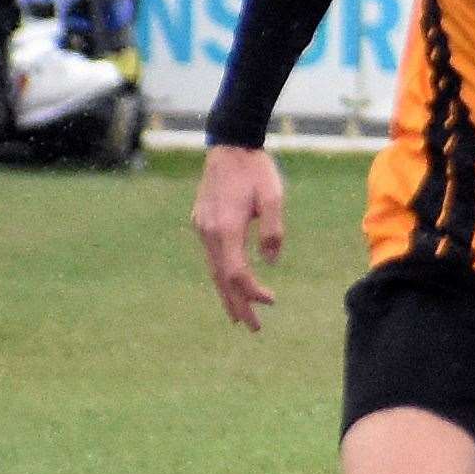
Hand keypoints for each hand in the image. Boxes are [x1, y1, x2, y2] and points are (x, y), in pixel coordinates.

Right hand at [191, 144, 285, 330]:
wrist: (230, 145)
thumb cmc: (256, 170)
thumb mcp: (272, 197)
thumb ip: (272, 230)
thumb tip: (272, 262)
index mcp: (225, 229)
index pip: (236, 273)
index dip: (252, 292)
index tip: (271, 301)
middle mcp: (208, 233)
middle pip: (221, 279)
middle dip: (237, 305)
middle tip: (253, 328)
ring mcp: (202, 228)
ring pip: (213, 270)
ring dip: (227, 293)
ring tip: (238, 315)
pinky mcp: (201, 223)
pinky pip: (212, 258)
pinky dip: (221, 275)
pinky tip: (229, 284)